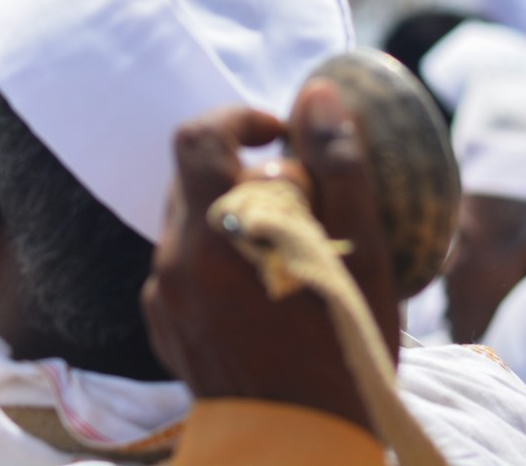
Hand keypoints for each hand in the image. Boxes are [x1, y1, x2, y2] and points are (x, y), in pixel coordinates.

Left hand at [141, 80, 395, 433]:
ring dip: (232, 218)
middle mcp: (175, 260)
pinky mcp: (164, 327)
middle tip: (304, 205)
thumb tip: (316, 95)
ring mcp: (164, 297)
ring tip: (290, 253)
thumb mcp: (361, 261)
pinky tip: (264, 295)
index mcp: (215, 236)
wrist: (300, 451)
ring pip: (188, 224)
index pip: (198, 136)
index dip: (239, 119)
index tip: (283, 138)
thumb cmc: (343, 357)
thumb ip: (337, 168)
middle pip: (193, 178)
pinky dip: (217, 262)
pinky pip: (183, 269)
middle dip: (245, 173)